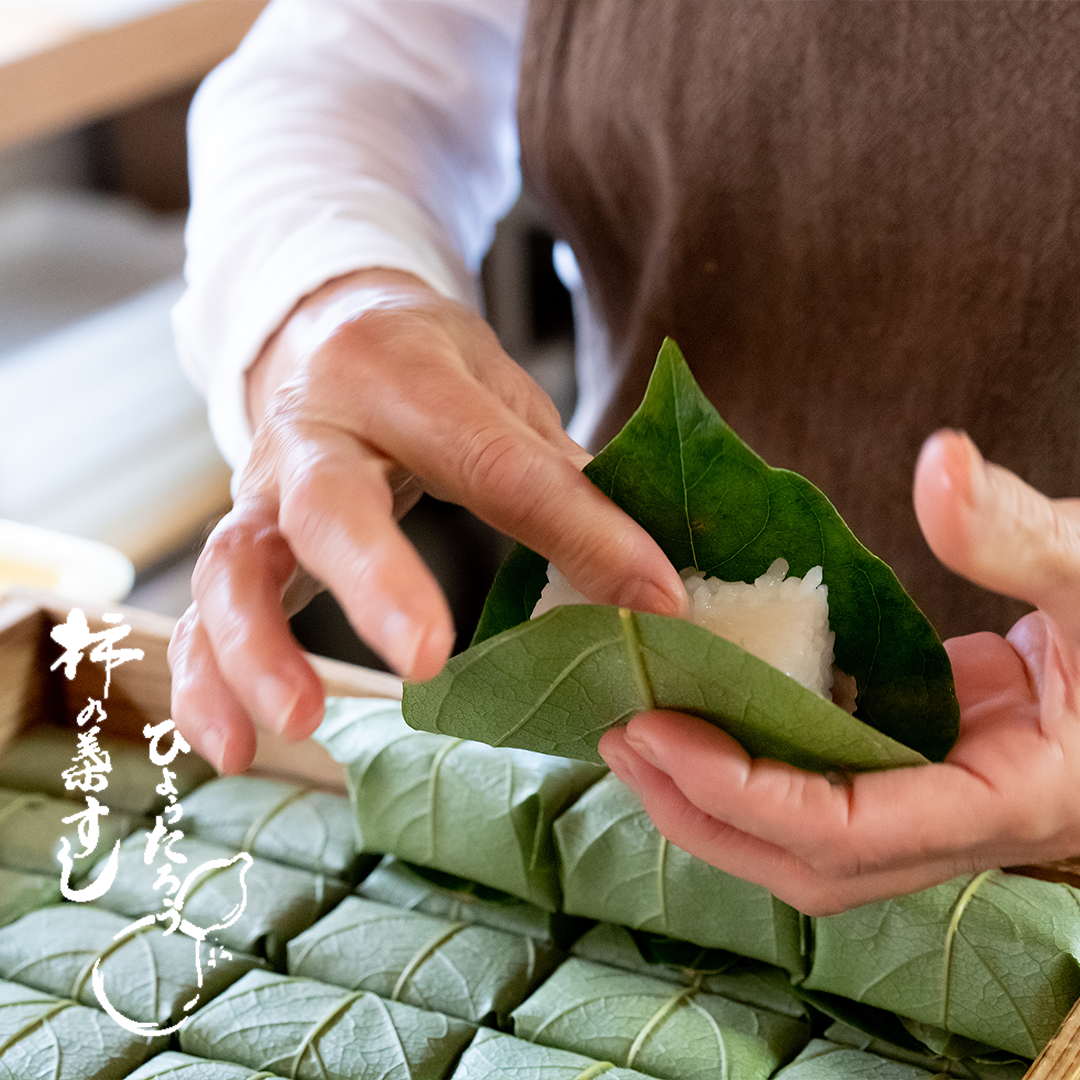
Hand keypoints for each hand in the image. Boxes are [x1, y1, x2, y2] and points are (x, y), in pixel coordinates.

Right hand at [169, 269, 685, 772]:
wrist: (327, 328)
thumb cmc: (429, 366)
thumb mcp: (500, 390)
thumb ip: (554, 471)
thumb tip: (647, 573)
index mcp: (403, 376)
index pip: (498, 461)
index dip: (581, 531)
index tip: (653, 597)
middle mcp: (316, 427)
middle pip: (330, 502)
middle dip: (377, 580)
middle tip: (425, 659)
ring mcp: (263, 486)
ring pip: (235, 564)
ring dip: (257, 649)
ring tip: (300, 724)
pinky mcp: (240, 536)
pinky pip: (204, 611)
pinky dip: (206, 681)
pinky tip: (233, 749)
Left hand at [600, 430, 1079, 913]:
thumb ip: (1022, 534)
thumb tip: (940, 467)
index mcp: (1011, 799)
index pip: (851, 831)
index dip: (745, 793)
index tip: (658, 730)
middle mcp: (963, 826)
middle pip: (811, 864)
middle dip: (705, 814)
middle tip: (622, 738)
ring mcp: (937, 804)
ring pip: (808, 844)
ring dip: (716, 803)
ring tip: (636, 736)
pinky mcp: (916, 771)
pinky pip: (820, 794)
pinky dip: (751, 768)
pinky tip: (702, 713)